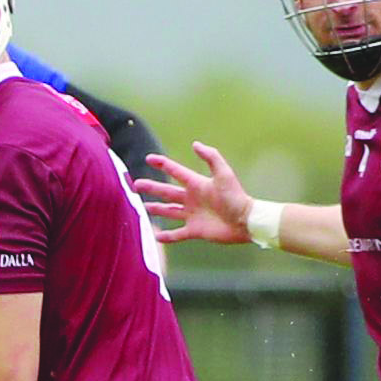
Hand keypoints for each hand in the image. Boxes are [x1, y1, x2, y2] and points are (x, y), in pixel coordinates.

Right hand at [136, 142, 254, 246]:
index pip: (175, 171)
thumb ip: (211, 157)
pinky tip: (156, 235)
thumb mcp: (224, 174)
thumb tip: (195, 144)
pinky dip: (167, 236)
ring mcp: (192, 215)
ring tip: (143, 207)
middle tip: (136, 185)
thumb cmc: (235, 197)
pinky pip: (177, 234)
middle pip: (167, 192)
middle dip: (152, 188)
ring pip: (169, 211)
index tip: (148, 158)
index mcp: (196, 184)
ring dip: (156, 209)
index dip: (162, 164)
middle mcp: (192, 199)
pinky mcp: (195, 231)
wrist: (244, 221)